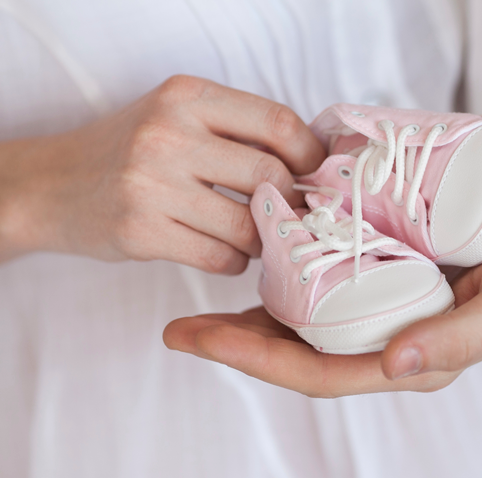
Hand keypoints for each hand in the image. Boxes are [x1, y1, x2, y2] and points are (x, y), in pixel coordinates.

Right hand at [0, 75, 324, 271]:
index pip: (278, 123)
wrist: (54, 185)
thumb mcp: (178, 116)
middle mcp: (168, 134)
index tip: (315, 175)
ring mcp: (150, 184)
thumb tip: (313, 163)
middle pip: (270, 178)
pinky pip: (220, 258)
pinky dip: (235, 262)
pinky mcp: (140, 232)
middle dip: (291, 205)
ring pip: (248, 227)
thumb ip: (238, 130)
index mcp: (187, 97)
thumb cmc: (133, 150)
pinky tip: (226, 254)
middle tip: (291, 216)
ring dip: (262, 240)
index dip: (310, 156)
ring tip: (255, 237)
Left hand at [162, 173, 481, 396]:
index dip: (256, 361)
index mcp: (418, 359)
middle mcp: (396, 337)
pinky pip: (331, 279)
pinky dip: (291, 273)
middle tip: (178, 326)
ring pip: (310, 319)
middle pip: (302, 351)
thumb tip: (395, 365)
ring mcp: (391, 304)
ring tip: (200, 300)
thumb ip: (460, 339)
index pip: (323, 372)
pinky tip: (261, 257)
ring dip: (253, 314)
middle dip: (237, 344)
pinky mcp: (392, 269)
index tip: (199, 339)